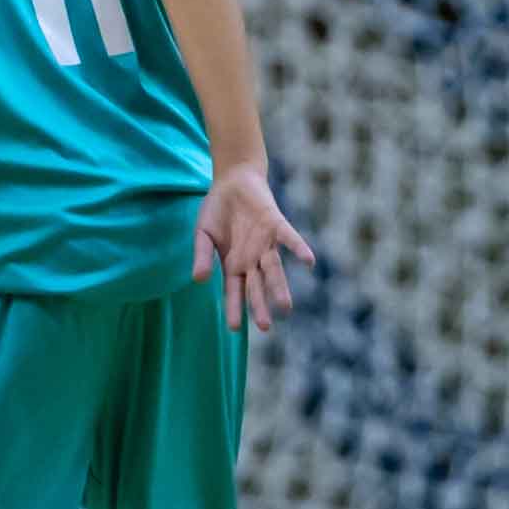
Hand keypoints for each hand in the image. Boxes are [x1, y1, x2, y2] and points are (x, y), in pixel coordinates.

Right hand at [192, 164, 316, 334]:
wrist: (232, 180)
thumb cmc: (216, 210)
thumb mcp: (202, 234)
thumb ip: (202, 256)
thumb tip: (199, 280)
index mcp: (233, 264)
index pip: (234, 291)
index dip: (234, 308)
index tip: (234, 328)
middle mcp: (252, 259)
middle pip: (256, 286)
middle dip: (260, 305)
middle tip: (265, 326)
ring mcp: (265, 244)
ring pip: (273, 269)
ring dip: (279, 286)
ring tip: (285, 306)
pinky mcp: (276, 225)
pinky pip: (289, 239)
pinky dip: (298, 249)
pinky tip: (309, 262)